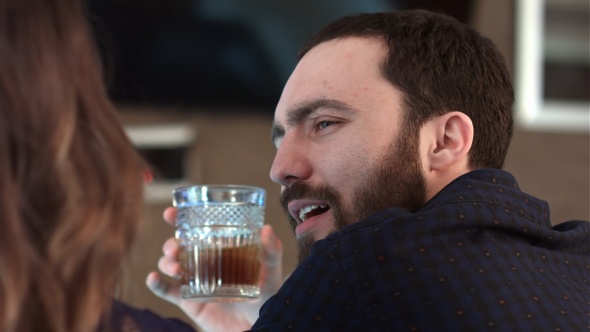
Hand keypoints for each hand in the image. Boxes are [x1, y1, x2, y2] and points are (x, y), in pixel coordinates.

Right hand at [146, 207, 283, 331]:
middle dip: (170, 243)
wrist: (259, 325)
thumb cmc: (266, 294)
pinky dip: (157, 284)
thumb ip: (272, 251)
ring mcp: (195, 280)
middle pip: (178, 245)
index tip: (171, 212)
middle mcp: (204, 261)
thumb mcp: (272, 270)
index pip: (198, 229)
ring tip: (175, 268)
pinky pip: (167, 291)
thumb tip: (266, 229)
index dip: (181, 219)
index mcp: (219, 248)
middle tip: (175, 247)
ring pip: (170, 265)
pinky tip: (152, 278)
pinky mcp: (189, 300)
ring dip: (166, 262)